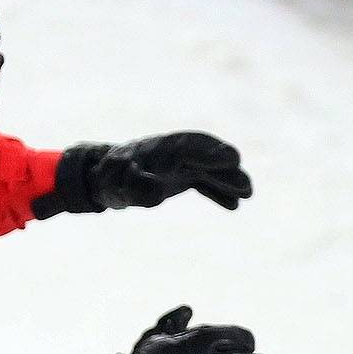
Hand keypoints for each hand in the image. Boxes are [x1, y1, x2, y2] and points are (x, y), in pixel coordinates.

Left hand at [30, 135, 252, 218]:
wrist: (104, 179)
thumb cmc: (110, 179)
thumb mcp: (116, 184)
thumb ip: (135, 186)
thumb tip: (157, 190)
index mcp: (159, 149)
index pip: (189, 147)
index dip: (212, 154)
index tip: (232, 160)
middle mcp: (173, 152)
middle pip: (204, 156)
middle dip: (225, 168)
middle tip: (245, 184)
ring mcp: (180, 163)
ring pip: (209, 170)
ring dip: (227, 181)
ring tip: (248, 194)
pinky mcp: (183, 176)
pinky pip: (204, 183)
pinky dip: (218, 193)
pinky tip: (235, 206)